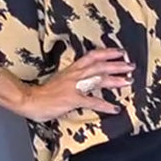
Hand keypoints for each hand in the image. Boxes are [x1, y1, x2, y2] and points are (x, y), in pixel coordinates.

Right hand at [17, 49, 133, 121]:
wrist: (29, 99)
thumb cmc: (43, 94)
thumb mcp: (60, 81)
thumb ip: (72, 80)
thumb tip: (84, 82)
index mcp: (72, 69)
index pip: (92, 56)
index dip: (107, 53)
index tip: (120, 52)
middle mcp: (75, 75)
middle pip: (100, 66)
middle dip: (117, 65)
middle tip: (131, 65)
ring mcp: (74, 86)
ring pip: (98, 79)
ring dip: (115, 80)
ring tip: (128, 81)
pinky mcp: (73, 99)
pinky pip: (92, 102)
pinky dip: (105, 105)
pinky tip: (115, 108)